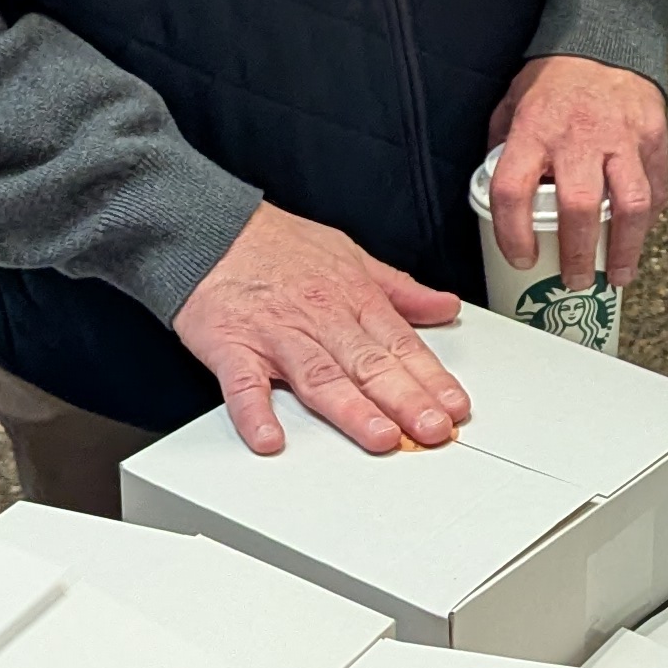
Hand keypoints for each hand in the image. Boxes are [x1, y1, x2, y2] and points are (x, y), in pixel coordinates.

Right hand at [172, 203, 465, 457]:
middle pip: (369, 364)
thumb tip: (444, 307)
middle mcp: (320, 319)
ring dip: (352, 409)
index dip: (431, 378)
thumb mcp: (351, 255)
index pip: (401, 344)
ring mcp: (276, 336)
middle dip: (406, 399)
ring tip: (380, 437)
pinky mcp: (232, 348)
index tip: (456, 406)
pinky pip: (243, 386)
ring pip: (320, 376)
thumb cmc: (278, 246)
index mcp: (352, 298)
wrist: (210, 228)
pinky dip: (255, 413)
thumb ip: (399, 289)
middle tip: (434, 430)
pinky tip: (270, 438)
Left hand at [487, 55, 667, 288]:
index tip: (522, 257)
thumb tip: (496, 195)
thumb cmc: (555, 78)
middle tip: (574, 282)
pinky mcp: (652, 139)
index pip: (514, 191)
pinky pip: (656, 189)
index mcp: (534, 130)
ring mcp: (622, 139)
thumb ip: (504, 147)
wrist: (606, 38)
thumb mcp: (513, 103)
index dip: (513, 234)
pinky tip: (638, 239)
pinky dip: (649, 222)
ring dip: (625, 250)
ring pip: (630, 205)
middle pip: (578, 208)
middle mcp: (579, 137)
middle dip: (578, 255)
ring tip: (617, 276)